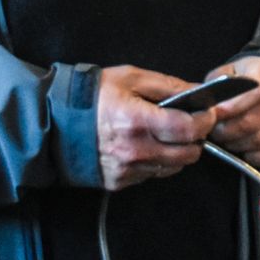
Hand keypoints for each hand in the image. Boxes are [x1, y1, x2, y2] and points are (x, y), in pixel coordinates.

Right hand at [95, 65, 219, 190]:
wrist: (52, 122)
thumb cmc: (91, 96)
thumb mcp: (130, 78)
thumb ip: (168, 85)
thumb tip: (198, 91)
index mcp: (138, 121)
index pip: (188, 130)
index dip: (205, 121)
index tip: (207, 113)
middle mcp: (134, 150)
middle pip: (187, 155)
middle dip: (196, 139)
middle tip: (190, 124)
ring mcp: (126, 169)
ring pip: (172, 168)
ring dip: (178, 152)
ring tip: (167, 134)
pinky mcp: (119, 182)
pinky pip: (151, 175)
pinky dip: (157, 161)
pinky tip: (146, 145)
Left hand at [207, 56, 259, 168]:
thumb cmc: (246, 80)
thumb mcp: (231, 71)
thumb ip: (217, 82)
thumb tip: (207, 104)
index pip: (257, 91)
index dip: (234, 106)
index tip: (216, 114)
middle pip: (255, 119)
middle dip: (228, 130)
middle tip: (215, 132)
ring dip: (238, 144)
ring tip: (226, 140)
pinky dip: (257, 158)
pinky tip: (245, 152)